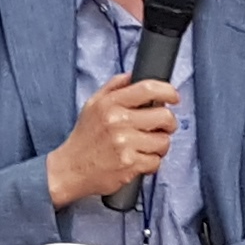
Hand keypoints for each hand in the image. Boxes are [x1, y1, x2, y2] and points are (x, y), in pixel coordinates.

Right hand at [45, 75, 178, 209]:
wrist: (70, 169)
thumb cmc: (85, 138)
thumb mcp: (93, 105)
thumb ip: (114, 86)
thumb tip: (134, 75)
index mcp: (110, 103)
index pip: (148, 88)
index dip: (168, 91)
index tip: (174, 97)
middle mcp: (117, 121)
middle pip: (164, 117)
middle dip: (168, 124)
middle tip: (160, 128)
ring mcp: (124, 144)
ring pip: (164, 141)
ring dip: (159, 146)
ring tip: (145, 147)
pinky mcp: (129, 164)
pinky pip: (156, 162)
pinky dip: (150, 163)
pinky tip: (138, 160)